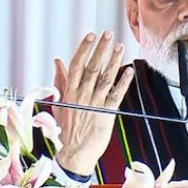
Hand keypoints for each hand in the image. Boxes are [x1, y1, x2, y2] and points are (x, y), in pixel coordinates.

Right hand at [52, 31, 134, 174]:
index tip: (91, 35)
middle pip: (92, 67)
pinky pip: (116, 95)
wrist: (74, 153)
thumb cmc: (65, 129)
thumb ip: (59, 81)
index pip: (76, 65)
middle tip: (108, 34)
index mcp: (69, 92)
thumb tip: (58, 60)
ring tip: (120, 47)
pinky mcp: (107, 113)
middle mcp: (82, 95)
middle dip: (101, 49)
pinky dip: (123, 82)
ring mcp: (95, 104)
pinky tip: (129, 70)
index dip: (84, 49)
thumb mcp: (58, 103)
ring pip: (105, 78)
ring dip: (113, 61)